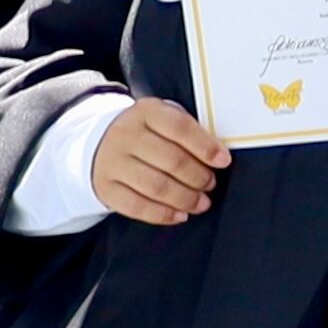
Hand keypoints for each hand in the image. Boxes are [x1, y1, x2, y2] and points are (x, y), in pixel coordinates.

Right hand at [91, 97, 227, 224]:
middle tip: (210, 183)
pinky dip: (163, 214)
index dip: (205, 146)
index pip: (179, 127)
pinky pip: (136, 206)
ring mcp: (112, 162)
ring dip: (185, 198)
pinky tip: (180, 214)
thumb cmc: (148, 133)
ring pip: (155, 186)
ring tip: (201, 202)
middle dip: (198, 177)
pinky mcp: (105, 187)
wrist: (104, 143)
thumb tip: (218, 156)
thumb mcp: (166, 120)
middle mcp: (125, 135)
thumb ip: (190, 133)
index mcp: (147, 112)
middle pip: (171, 160)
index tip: (223, 161)